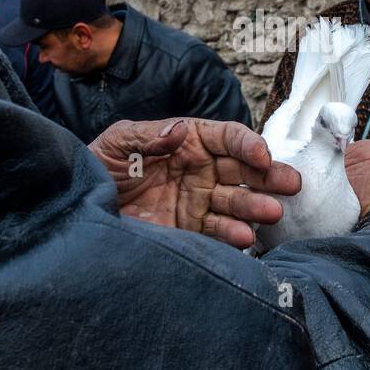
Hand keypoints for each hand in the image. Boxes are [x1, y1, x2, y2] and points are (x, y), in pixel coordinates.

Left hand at [88, 117, 300, 248]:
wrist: (78, 207)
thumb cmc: (98, 164)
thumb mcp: (118, 142)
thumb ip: (149, 136)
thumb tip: (181, 131)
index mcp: (190, 141)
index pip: (229, 138)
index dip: (248, 144)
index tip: (261, 156)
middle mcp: (202, 170)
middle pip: (245, 170)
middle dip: (270, 175)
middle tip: (291, 184)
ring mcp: (199, 201)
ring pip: (238, 202)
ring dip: (256, 207)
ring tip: (270, 212)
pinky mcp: (190, 230)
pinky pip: (218, 233)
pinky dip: (233, 236)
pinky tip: (243, 238)